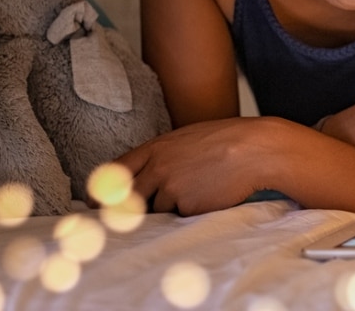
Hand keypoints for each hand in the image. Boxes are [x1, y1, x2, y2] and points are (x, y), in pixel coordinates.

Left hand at [115, 117, 274, 214]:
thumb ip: (164, 154)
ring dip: (171, 205)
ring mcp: (171, 188)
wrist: (257, 149)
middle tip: (136, 211)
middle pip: (129, 197)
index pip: (117, 171)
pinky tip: (209, 194)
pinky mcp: (187, 206)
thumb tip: (145, 175)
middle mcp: (157, 167)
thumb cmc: (228, 139)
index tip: (98, 201)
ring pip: (158, 208)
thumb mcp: (188, 138)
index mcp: (157, 147)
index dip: (106, 189)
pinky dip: (191, 210)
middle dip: (132, 206)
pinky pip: (181, 215)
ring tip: (198, 187)